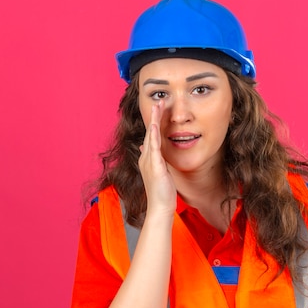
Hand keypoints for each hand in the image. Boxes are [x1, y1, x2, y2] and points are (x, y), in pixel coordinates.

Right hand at [138, 101, 176, 216]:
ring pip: (151, 136)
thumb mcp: (158, 173)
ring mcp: (149, 161)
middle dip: (154, 116)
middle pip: (150, 132)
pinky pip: (153, 148)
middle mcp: (146, 158)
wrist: (159, 207)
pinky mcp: (154, 166)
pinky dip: (153, 136)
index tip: (160, 109)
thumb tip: (146, 148)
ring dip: (154, 120)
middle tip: (158, 100)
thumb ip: (154, 160)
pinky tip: (154, 126)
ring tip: (157, 106)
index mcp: (148, 158)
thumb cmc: (161, 193)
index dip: (155, 122)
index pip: (152, 136)